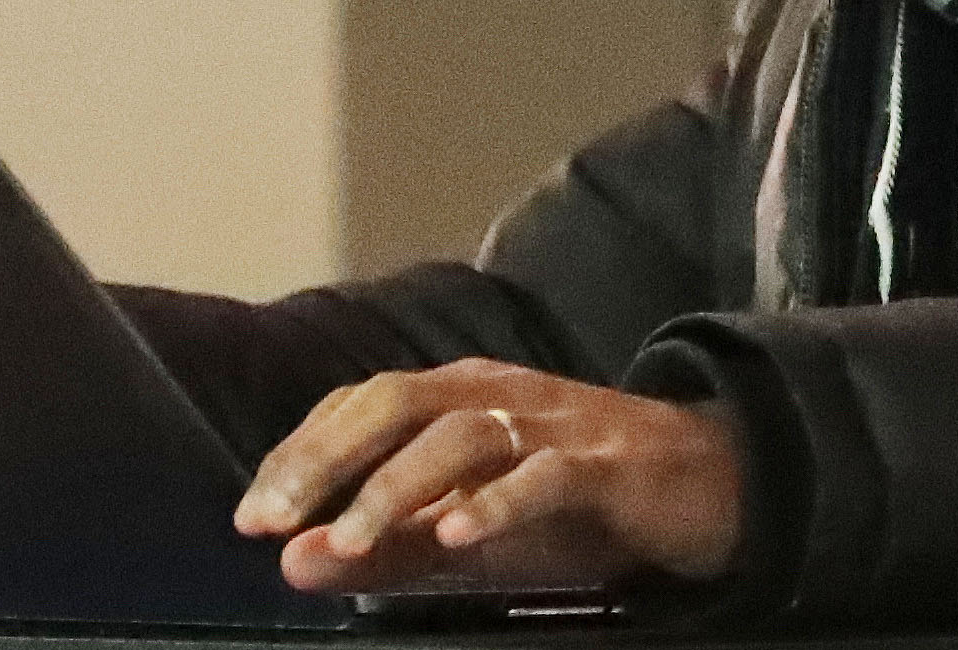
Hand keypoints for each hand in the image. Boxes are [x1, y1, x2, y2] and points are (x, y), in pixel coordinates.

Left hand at [232, 358, 739, 593]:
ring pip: (461, 435)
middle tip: (272, 521)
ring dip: (398, 487)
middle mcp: (496, 394)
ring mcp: (551, 424)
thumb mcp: (472, 527)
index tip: (250, 516)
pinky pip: (546, 474)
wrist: (707, 483)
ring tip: (352, 543)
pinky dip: (499, 501)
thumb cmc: (575, 503)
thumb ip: (388, 547)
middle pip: (395, 402)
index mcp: (458, 396)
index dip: (300, 453)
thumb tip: (293, 564)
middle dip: (326, 460)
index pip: (360, 404)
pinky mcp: (604, 463)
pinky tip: (459, 535)